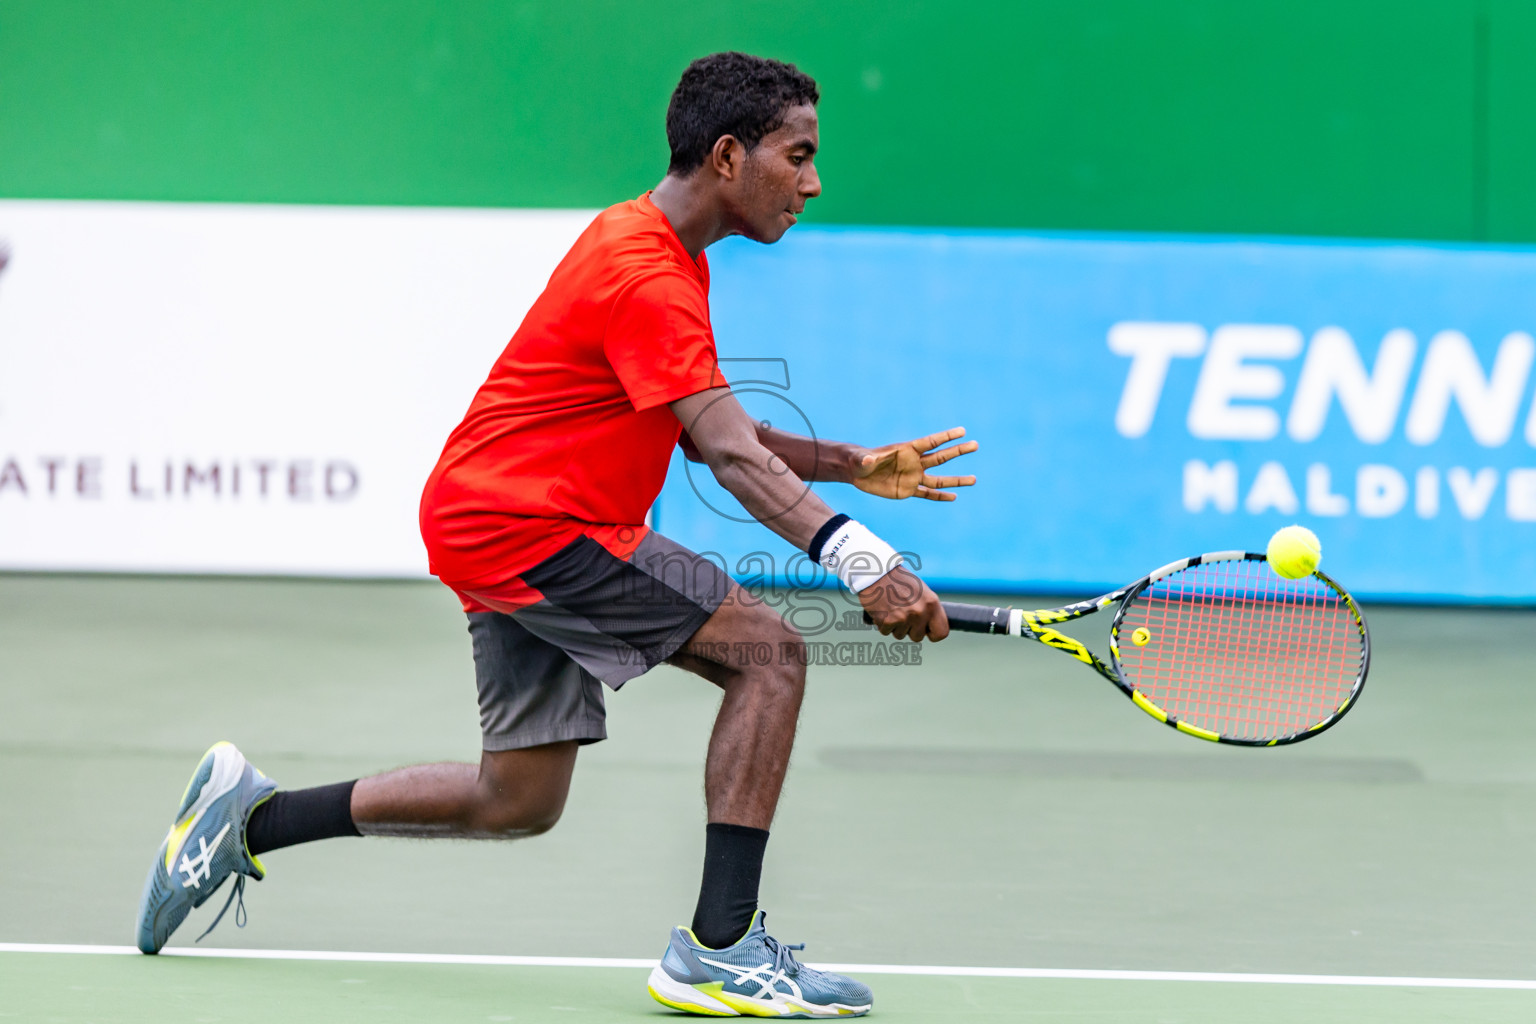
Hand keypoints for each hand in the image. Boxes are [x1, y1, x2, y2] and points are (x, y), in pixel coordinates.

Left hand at [850, 427, 977, 500]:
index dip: (946, 436)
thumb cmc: (860, 460)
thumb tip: (868, 459)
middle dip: (958, 451)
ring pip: (938, 479)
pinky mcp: (908, 490)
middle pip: (940, 457)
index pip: (930, 442)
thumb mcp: (863, 459)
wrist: (858, 471)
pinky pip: (927, 494)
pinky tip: (954, 497)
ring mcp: (913, 477)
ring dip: (956, 480)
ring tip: (974, 479)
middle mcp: (914, 463)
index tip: (962, 431)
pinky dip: (940, 496)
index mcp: (907, 450)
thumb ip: (868, 459)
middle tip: (975, 445)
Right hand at [858, 566, 949, 641]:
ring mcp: (904, 618)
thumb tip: (930, 626)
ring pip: (900, 635)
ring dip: (895, 626)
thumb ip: (928, 608)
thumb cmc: (899, 579)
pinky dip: (882, 624)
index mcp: (932, 603)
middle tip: (902, 613)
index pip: (941, 632)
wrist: (876, 572)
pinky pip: (886, 632)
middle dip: (909, 629)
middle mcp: (920, 612)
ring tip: (891, 608)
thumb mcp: (921, 590)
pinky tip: (882, 609)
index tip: (926, 631)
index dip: (933, 634)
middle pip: (918, 637)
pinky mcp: (888, 621)